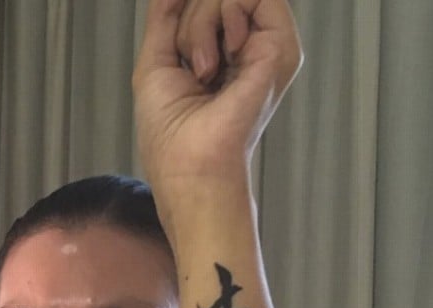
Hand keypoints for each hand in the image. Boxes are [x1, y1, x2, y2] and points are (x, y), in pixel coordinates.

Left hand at [133, 0, 301, 196]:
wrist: (188, 163)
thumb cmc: (169, 132)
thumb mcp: (157, 62)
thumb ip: (165, 18)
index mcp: (226, 54)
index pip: (206, 6)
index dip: (186, 14)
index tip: (179, 49)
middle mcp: (250, 47)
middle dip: (190, 23)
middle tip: (194, 70)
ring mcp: (267, 45)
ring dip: (199, 27)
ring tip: (203, 72)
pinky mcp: (279, 45)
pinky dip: (221, 15)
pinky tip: (217, 61)